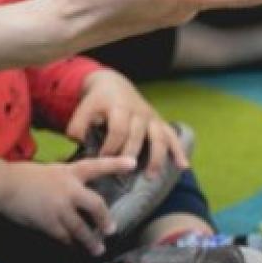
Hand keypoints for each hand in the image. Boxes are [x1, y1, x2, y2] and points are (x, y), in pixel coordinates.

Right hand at [0, 158, 134, 254]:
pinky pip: (63, 237)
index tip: (133, 163)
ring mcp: (59, 208)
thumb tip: (82, 190)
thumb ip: (70, 179)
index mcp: (70, 173)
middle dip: (105, 219)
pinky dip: (70, 243)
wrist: (4, 187)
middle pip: (95, 206)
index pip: (97, 166)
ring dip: (90, 241)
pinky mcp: (48, 223)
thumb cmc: (27, 176)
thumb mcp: (54, 171)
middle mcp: (69, 190)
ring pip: (80, 228)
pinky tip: (75, 249)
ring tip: (98, 250)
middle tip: (111, 230)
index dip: (116, 165)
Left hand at [67, 70, 186, 173]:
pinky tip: (183, 166)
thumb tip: (80, 142)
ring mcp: (152, 118)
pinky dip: (179, 151)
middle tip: (123, 174)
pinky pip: (172, 137)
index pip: (119, 129)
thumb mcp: (83, 108)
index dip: (111, 146)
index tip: (102, 159)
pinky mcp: (160, 122)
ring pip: (159, 138)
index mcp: (120, 107)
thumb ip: (78, 125)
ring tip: (151, 176)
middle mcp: (140, 112)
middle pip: (138, 136)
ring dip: (157, 158)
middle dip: (131, 155)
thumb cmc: (98, 102)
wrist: (114, 85)